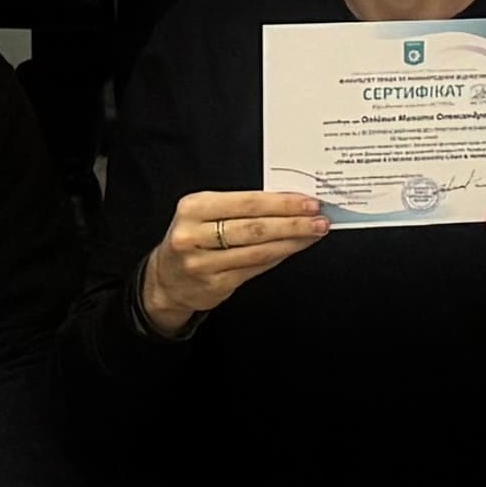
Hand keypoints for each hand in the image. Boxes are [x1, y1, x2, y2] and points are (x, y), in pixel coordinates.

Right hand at [141, 187, 325, 331]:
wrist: (165, 279)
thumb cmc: (193, 238)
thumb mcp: (204, 212)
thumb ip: (240, 207)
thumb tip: (289, 202)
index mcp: (193, 207)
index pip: (247, 203)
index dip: (281, 203)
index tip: (309, 202)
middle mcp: (194, 235)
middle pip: (254, 227)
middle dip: (293, 222)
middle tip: (319, 219)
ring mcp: (202, 263)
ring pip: (257, 250)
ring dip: (292, 241)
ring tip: (313, 233)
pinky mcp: (214, 285)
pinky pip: (254, 268)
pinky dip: (278, 256)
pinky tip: (293, 249)